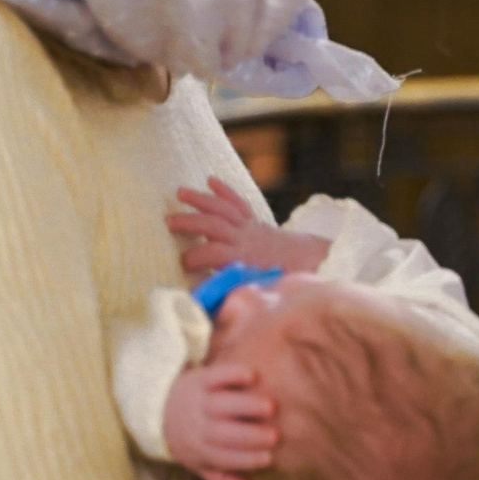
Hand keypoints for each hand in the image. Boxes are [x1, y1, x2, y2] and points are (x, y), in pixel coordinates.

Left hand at [161, 363, 277, 479]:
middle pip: (224, 434)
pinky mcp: (199, 379)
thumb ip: (221, 478)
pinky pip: (216, 376)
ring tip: (271, 407)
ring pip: (222, 404)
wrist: (154, 409)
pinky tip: (253, 376)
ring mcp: (198, 401)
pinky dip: (233, 374)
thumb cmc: (186, 439)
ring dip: (248, 405)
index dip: (247, 459)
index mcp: (199, 450)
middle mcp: (198, 426)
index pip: (224, 458)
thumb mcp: (197, 463)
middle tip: (276, 435)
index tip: (269, 457)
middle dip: (251, 436)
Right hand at [167, 177, 331, 276]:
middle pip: (214, 225)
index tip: (181, 263)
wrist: (310, 261)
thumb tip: (205, 299)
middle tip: (168, 221)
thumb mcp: (257, 291)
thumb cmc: (281, 281)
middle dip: (190, 221)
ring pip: (223, 209)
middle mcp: (246, 239)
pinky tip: (210, 180)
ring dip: (201, 199)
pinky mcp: (255, 221)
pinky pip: (239, 203)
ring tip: (180, 192)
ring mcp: (250, 227)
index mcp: (245, 258)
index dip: (196, 257)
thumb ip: (233, 292)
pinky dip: (225, 191)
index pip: (214, 253)